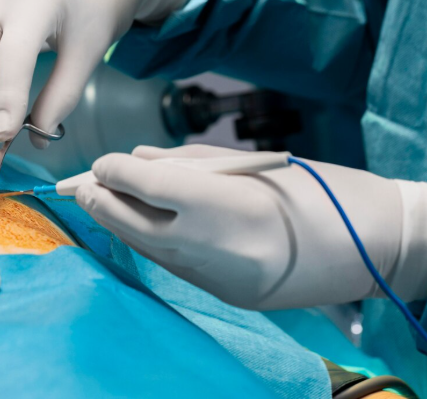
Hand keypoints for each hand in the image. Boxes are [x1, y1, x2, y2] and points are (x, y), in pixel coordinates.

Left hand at [76, 145, 426, 308]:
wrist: (371, 247)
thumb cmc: (317, 190)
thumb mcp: (248, 163)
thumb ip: (182, 162)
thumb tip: (132, 160)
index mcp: (221, 204)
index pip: (140, 184)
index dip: (110, 169)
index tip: (103, 162)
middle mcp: (210, 247)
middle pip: (127, 221)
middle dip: (99, 199)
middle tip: (84, 183)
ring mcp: (213, 278)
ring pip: (141, 247)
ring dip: (118, 220)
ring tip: (105, 198)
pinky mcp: (220, 295)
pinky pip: (168, 263)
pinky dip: (148, 240)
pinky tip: (144, 222)